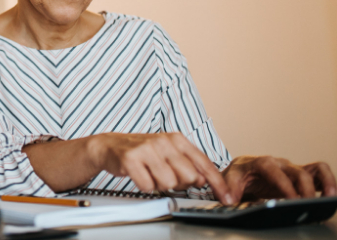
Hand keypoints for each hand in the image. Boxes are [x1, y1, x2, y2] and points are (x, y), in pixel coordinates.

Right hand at [90, 133, 234, 203]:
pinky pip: (147, 185)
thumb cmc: (142, 151)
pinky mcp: (131, 158)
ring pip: (168, 183)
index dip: (217, 183)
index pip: (204, 164)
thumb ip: (188, 165)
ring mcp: (147, 149)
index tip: (226, 197)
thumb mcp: (168, 153)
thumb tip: (204, 180)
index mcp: (177, 139)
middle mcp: (163, 141)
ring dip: (159, 185)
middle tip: (165, 176)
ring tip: (150, 174)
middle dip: (179, 183)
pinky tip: (139, 175)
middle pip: (188, 177)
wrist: (110, 146)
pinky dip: (144, 185)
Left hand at [221, 156, 336, 202]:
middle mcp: (280, 163)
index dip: (284, 184)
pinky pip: (318, 173)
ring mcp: (292, 169)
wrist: (242, 171)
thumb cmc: (238, 174)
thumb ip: (229, 188)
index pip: (273, 170)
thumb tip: (230, 199)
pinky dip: (327, 181)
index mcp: (261, 163)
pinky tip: (330, 195)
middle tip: (307, 205)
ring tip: (330, 196)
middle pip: (297, 172)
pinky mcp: (300, 176)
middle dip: (304, 189)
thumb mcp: (229, 179)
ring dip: (324, 181)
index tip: (291, 198)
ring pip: (313, 169)